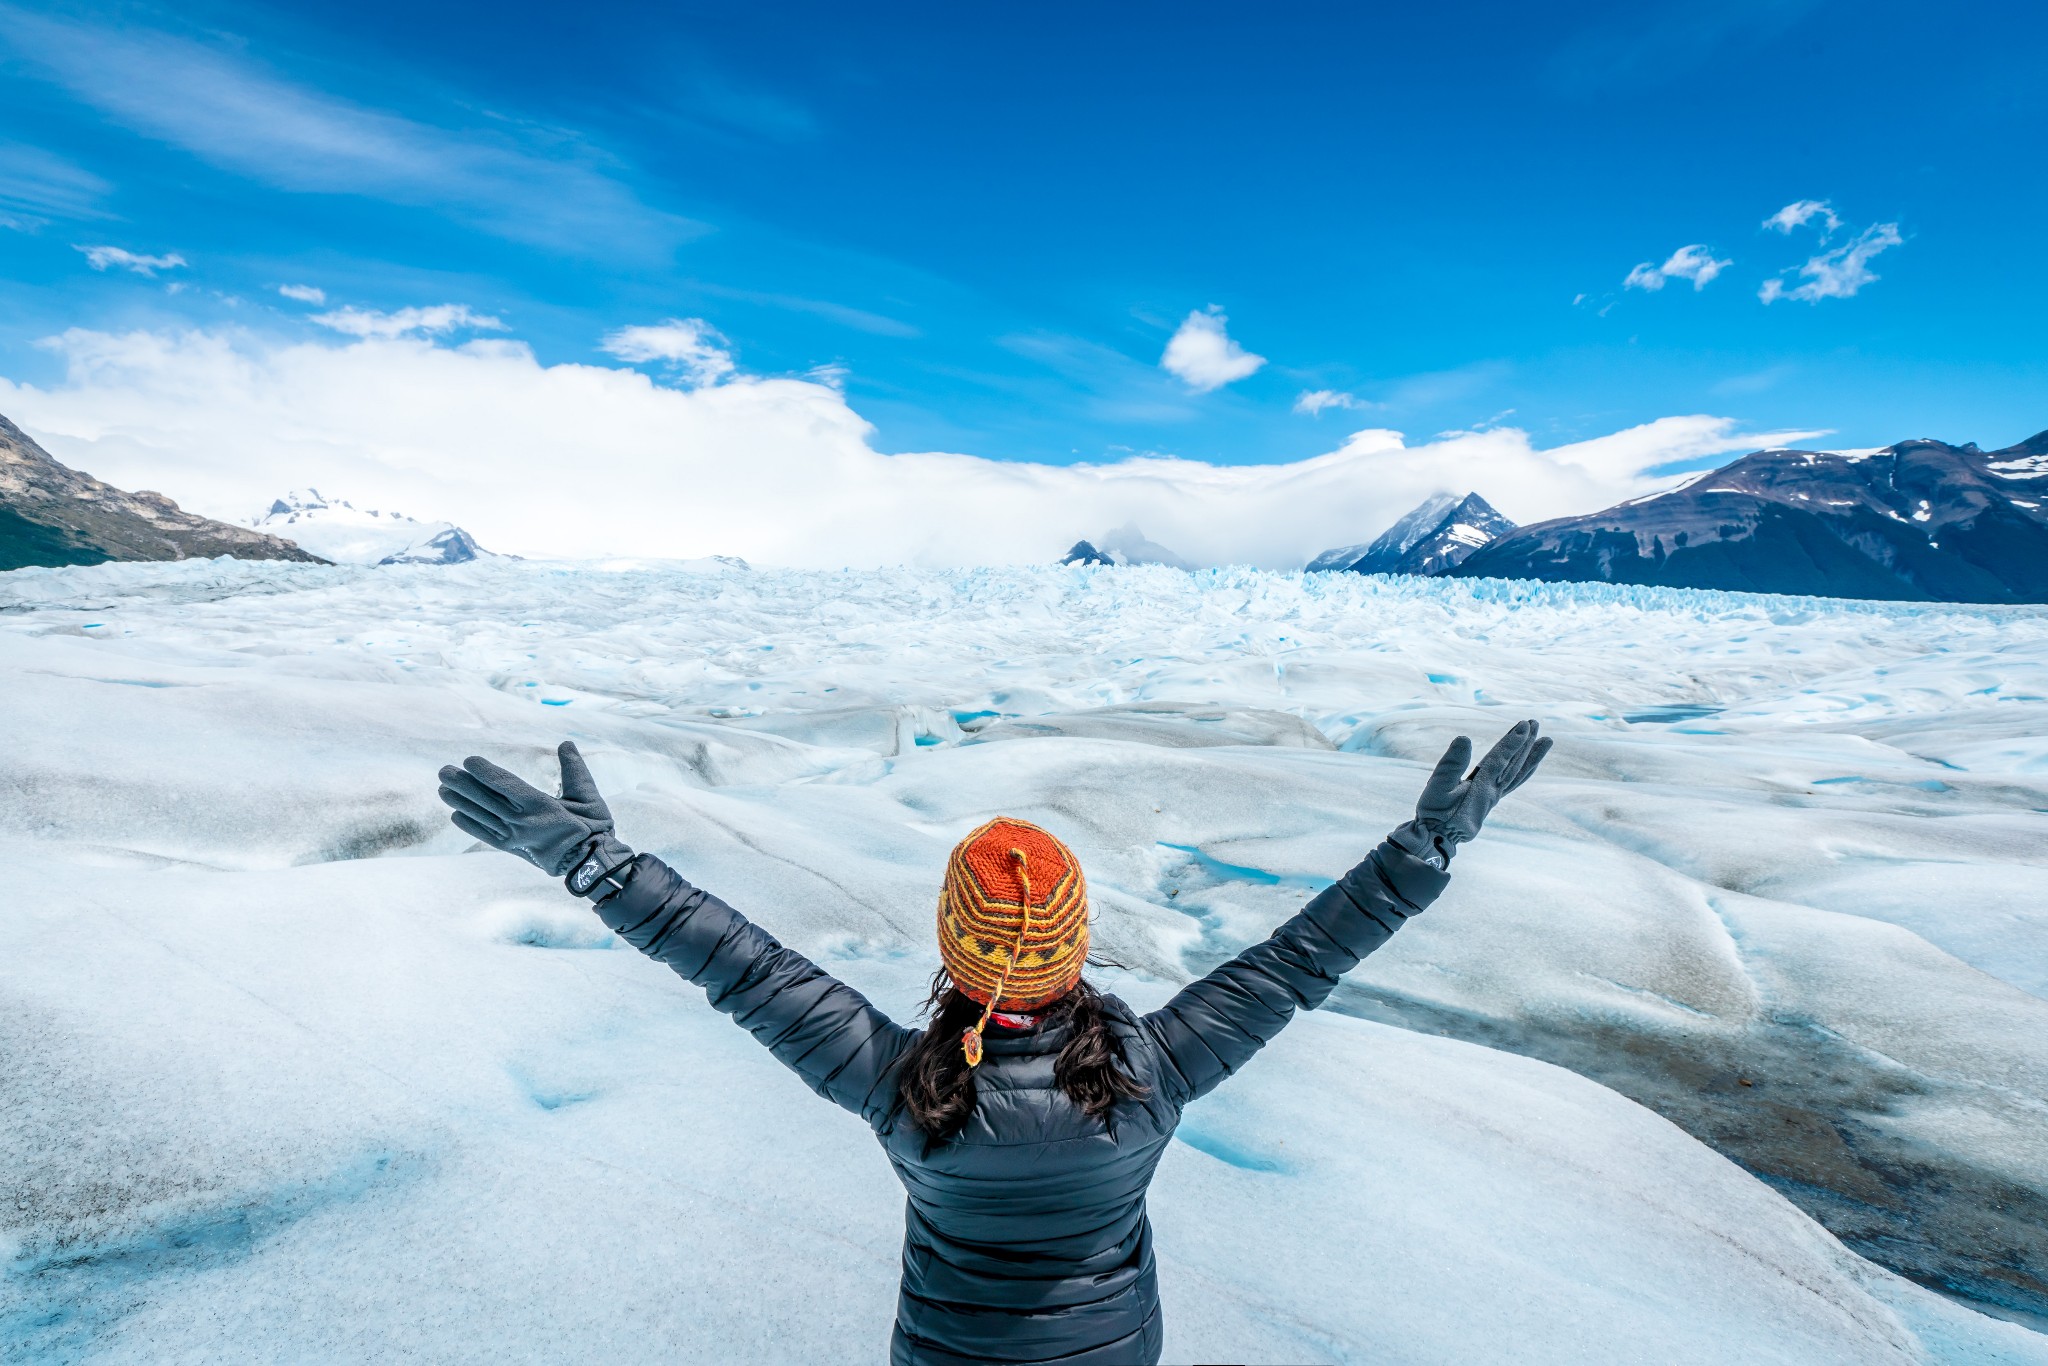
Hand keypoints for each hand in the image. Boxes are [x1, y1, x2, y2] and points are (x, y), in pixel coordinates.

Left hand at [437, 741, 634, 894]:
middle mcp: (522, 822)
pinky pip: (486, 836)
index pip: (505, 784)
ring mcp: (515, 837)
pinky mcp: (513, 849)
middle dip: (463, 784)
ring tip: (443, 790)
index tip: (469, 761)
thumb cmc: (592, 828)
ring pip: (482, 817)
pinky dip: (469, 826)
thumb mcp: (588, 796)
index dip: (484, 772)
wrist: (589, 864)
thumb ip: (575, 770)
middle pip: (486, 800)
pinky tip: (456, 815)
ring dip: (461, 802)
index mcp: (540, 805)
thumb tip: (566, 744)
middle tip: (444, 771)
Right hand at [1391, 720, 1550, 866]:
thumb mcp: (1437, 787)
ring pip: (1518, 774)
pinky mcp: (1489, 800)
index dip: (1512, 742)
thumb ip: (1450, 763)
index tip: (1523, 725)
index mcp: (1480, 787)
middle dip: (1526, 744)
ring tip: (1547, 742)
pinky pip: (1513, 783)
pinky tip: (1529, 765)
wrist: (1436, 839)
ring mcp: (1493, 797)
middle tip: (1536, 723)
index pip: (1500, 760)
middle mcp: (1492, 792)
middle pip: (1514, 764)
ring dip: (1532, 757)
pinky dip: (1524, 772)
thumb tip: (1464, 737)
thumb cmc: (1434, 813)